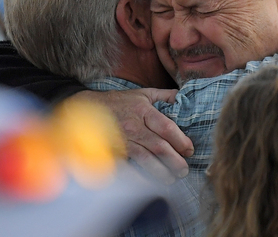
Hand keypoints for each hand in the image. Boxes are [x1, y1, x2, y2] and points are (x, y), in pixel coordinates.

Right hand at [72, 88, 193, 183]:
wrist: (88, 109)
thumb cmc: (120, 102)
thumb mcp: (143, 93)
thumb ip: (165, 96)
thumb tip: (184, 98)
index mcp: (143, 110)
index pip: (167, 127)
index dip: (181, 140)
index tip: (189, 149)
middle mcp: (134, 126)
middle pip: (159, 147)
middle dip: (176, 161)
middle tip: (184, 169)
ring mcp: (123, 140)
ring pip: (146, 160)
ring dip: (162, 172)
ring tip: (172, 179)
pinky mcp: (113, 152)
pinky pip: (128, 168)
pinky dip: (141, 178)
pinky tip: (151, 183)